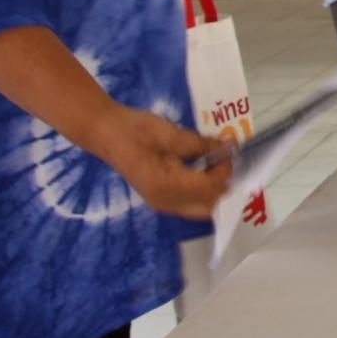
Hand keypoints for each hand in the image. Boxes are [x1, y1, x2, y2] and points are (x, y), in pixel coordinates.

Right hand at [98, 106, 232, 219]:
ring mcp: (161, 202)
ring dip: (214, 187)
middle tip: (227, 158)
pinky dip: (202, 188)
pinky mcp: (159, 196)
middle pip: (208, 205)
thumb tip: (228, 147)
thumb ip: (202, 144)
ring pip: (199, 206)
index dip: (225, 170)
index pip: (210, 188)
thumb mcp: (172, 135)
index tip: (230, 148)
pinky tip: (205, 167)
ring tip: (219, 162)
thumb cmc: (137, 131)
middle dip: (223, 184)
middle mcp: (165, 202)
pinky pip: (189, 201)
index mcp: (166, 187)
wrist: (106, 132)